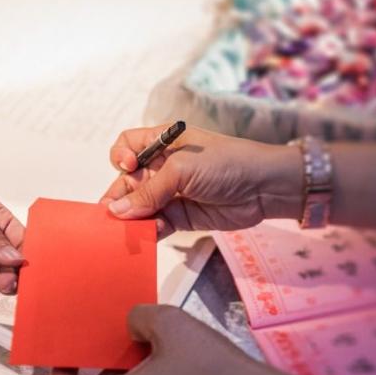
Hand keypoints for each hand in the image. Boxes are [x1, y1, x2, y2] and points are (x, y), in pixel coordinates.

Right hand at [101, 125, 304, 237]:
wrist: (264, 187)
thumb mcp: (182, 170)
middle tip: (112, 215)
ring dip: (133, 218)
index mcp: (162, 143)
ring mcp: (171, 193)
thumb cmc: (225, 163)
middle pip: (128, 182)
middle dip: (119, 197)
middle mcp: (162, 167)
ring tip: (132, 228)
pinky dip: (150, 230)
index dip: (120, 157)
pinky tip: (153, 232)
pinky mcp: (180, 217)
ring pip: (139, 207)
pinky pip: (155, 224)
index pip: (127, 146)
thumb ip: (149, 192)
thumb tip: (116, 211)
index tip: (128, 168)